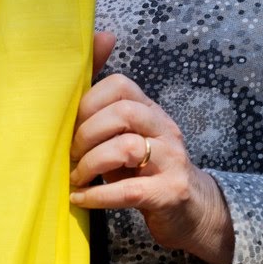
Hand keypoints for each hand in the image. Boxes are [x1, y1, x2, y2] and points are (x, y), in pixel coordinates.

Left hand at [70, 31, 234, 263]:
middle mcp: (164, 129)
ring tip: (76, 179)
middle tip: (70, 156)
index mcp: (150, 111)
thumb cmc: (147, 170)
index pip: (121, 86)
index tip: (69, 127)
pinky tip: (81, 199)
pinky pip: (130, 190)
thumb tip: (88, 53)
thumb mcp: (127, 137)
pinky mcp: (170, 193)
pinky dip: (98, 195)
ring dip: (91, 164)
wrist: (193, 209)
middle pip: (123, 113)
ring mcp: (171, 160)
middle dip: (86, 134)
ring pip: (127, 147)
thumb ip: (104, 112)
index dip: (88, 103)